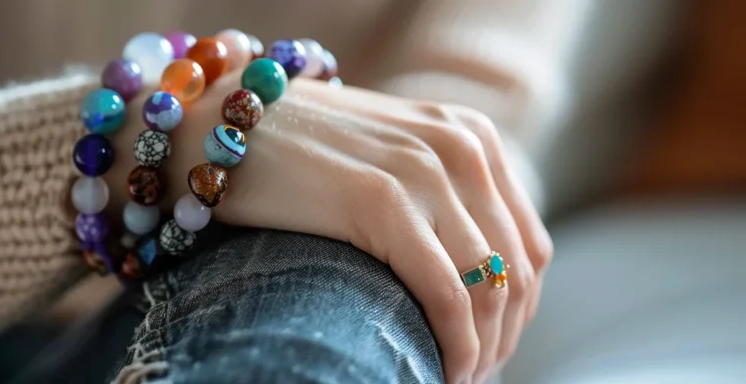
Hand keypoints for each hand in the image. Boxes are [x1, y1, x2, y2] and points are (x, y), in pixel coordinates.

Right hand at [106, 74, 552, 383]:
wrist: (223, 125)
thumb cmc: (297, 154)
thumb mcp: (388, 160)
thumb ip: (437, 198)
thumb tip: (472, 274)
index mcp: (470, 138)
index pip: (527, 244)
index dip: (519, 310)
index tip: (491, 348)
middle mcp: (460, 148)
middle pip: (516, 270)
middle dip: (504, 337)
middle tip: (473, 374)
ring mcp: (423, 170)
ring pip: (487, 287)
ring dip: (481, 349)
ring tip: (454, 378)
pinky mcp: (381, 201)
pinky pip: (445, 292)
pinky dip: (455, 343)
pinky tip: (441, 371)